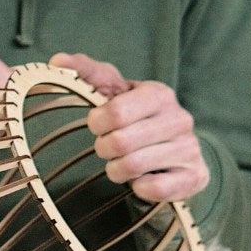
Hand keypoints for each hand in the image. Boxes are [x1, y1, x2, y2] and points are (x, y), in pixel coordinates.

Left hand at [51, 52, 209, 201]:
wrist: (174, 149)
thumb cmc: (135, 116)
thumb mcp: (112, 91)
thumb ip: (85, 73)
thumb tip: (57, 60)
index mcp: (159, 94)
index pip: (114, 112)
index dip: (96, 123)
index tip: (98, 125)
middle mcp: (180, 119)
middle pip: (120, 142)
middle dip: (103, 148)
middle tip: (108, 147)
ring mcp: (190, 149)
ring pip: (132, 167)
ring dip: (116, 169)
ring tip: (121, 162)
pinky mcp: (194, 177)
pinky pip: (153, 189)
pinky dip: (137, 187)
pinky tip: (141, 178)